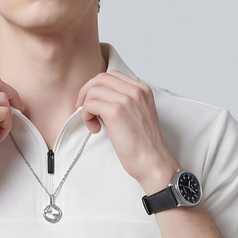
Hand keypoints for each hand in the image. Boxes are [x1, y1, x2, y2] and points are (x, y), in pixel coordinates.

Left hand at [76, 70, 178, 190]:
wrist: (153, 161)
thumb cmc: (145, 145)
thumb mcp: (138, 115)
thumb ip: (124, 103)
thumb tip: (99, 100)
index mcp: (142, 90)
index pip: (112, 76)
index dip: (97, 88)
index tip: (93, 102)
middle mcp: (135, 91)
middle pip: (100, 79)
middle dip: (86, 93)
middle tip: (84, 109)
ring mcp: (126, 100)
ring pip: (92, 91)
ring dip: (86, 108)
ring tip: (93, 124)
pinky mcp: (116, 112)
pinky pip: (89, 104)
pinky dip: (86, 117)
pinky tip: (95, 129)